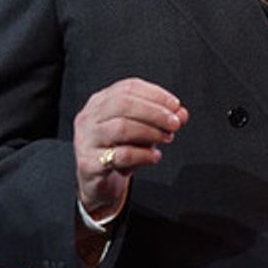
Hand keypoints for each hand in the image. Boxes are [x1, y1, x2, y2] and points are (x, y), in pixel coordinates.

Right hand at [72, 78, 188, 216]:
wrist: (97, 180)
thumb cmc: (120, 148)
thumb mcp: (143, 130)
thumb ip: (161, 119)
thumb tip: (181, 114)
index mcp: (101, 101)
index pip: (128, 87)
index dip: (156, 94)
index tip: (175, 105)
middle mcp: (89, 117)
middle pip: (123, 104)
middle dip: (155, 113)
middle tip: (175, 124)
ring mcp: (86, 140)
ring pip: (121, 128)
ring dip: (151, 132)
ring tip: (167, 138)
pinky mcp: (89, 163)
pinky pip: (120, 155)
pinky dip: (143, 155)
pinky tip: (154, 156)